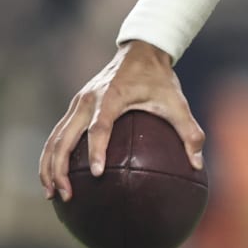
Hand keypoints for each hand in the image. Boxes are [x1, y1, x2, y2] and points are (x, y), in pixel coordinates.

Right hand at [38, 40, 205, 201]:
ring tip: (52, 195)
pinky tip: (56, 180)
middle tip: (65, 195)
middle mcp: (88, 100)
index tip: (98, 173)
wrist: (139, 51)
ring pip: (55, 139)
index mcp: (111, 97)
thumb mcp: (177, 103)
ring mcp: (77, 104)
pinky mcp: (75, 108)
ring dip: (49, 167)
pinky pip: (58, 135)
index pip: (99, 127)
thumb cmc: (159, 80)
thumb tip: (197, 165)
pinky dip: (52, 157)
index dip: (97, 150)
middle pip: (64, 137)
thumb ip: (189, 132)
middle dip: (60, 168)